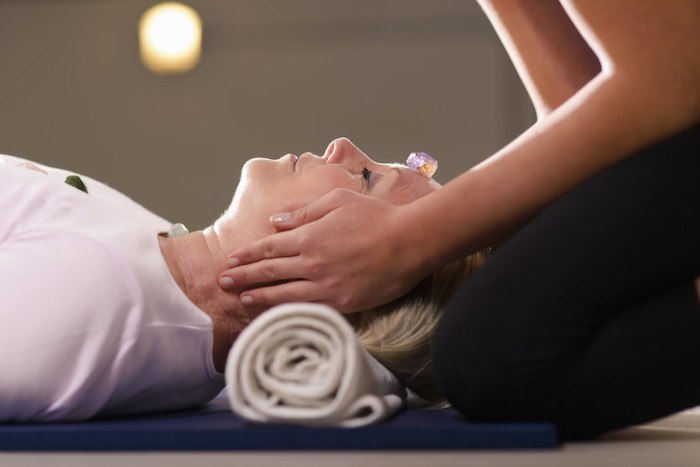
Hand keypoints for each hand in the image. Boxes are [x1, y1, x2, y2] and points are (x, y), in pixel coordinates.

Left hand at [219, 188, 426, 312]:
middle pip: (269, 272)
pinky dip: (288, 311)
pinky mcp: (342, 303)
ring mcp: (326, 286)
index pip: (269, 248)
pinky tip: (276, 314)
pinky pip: (308, 309)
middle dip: (243, 277)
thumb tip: (276, 221)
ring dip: (259, 297)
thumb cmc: (376, 217)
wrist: (410, 242)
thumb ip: (304, 212)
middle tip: (223, 282)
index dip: (248, 254)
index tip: (231, 260)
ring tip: (242, 300)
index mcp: (309, 236)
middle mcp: (312, 263)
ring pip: (283, 294)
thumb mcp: (337, 202)